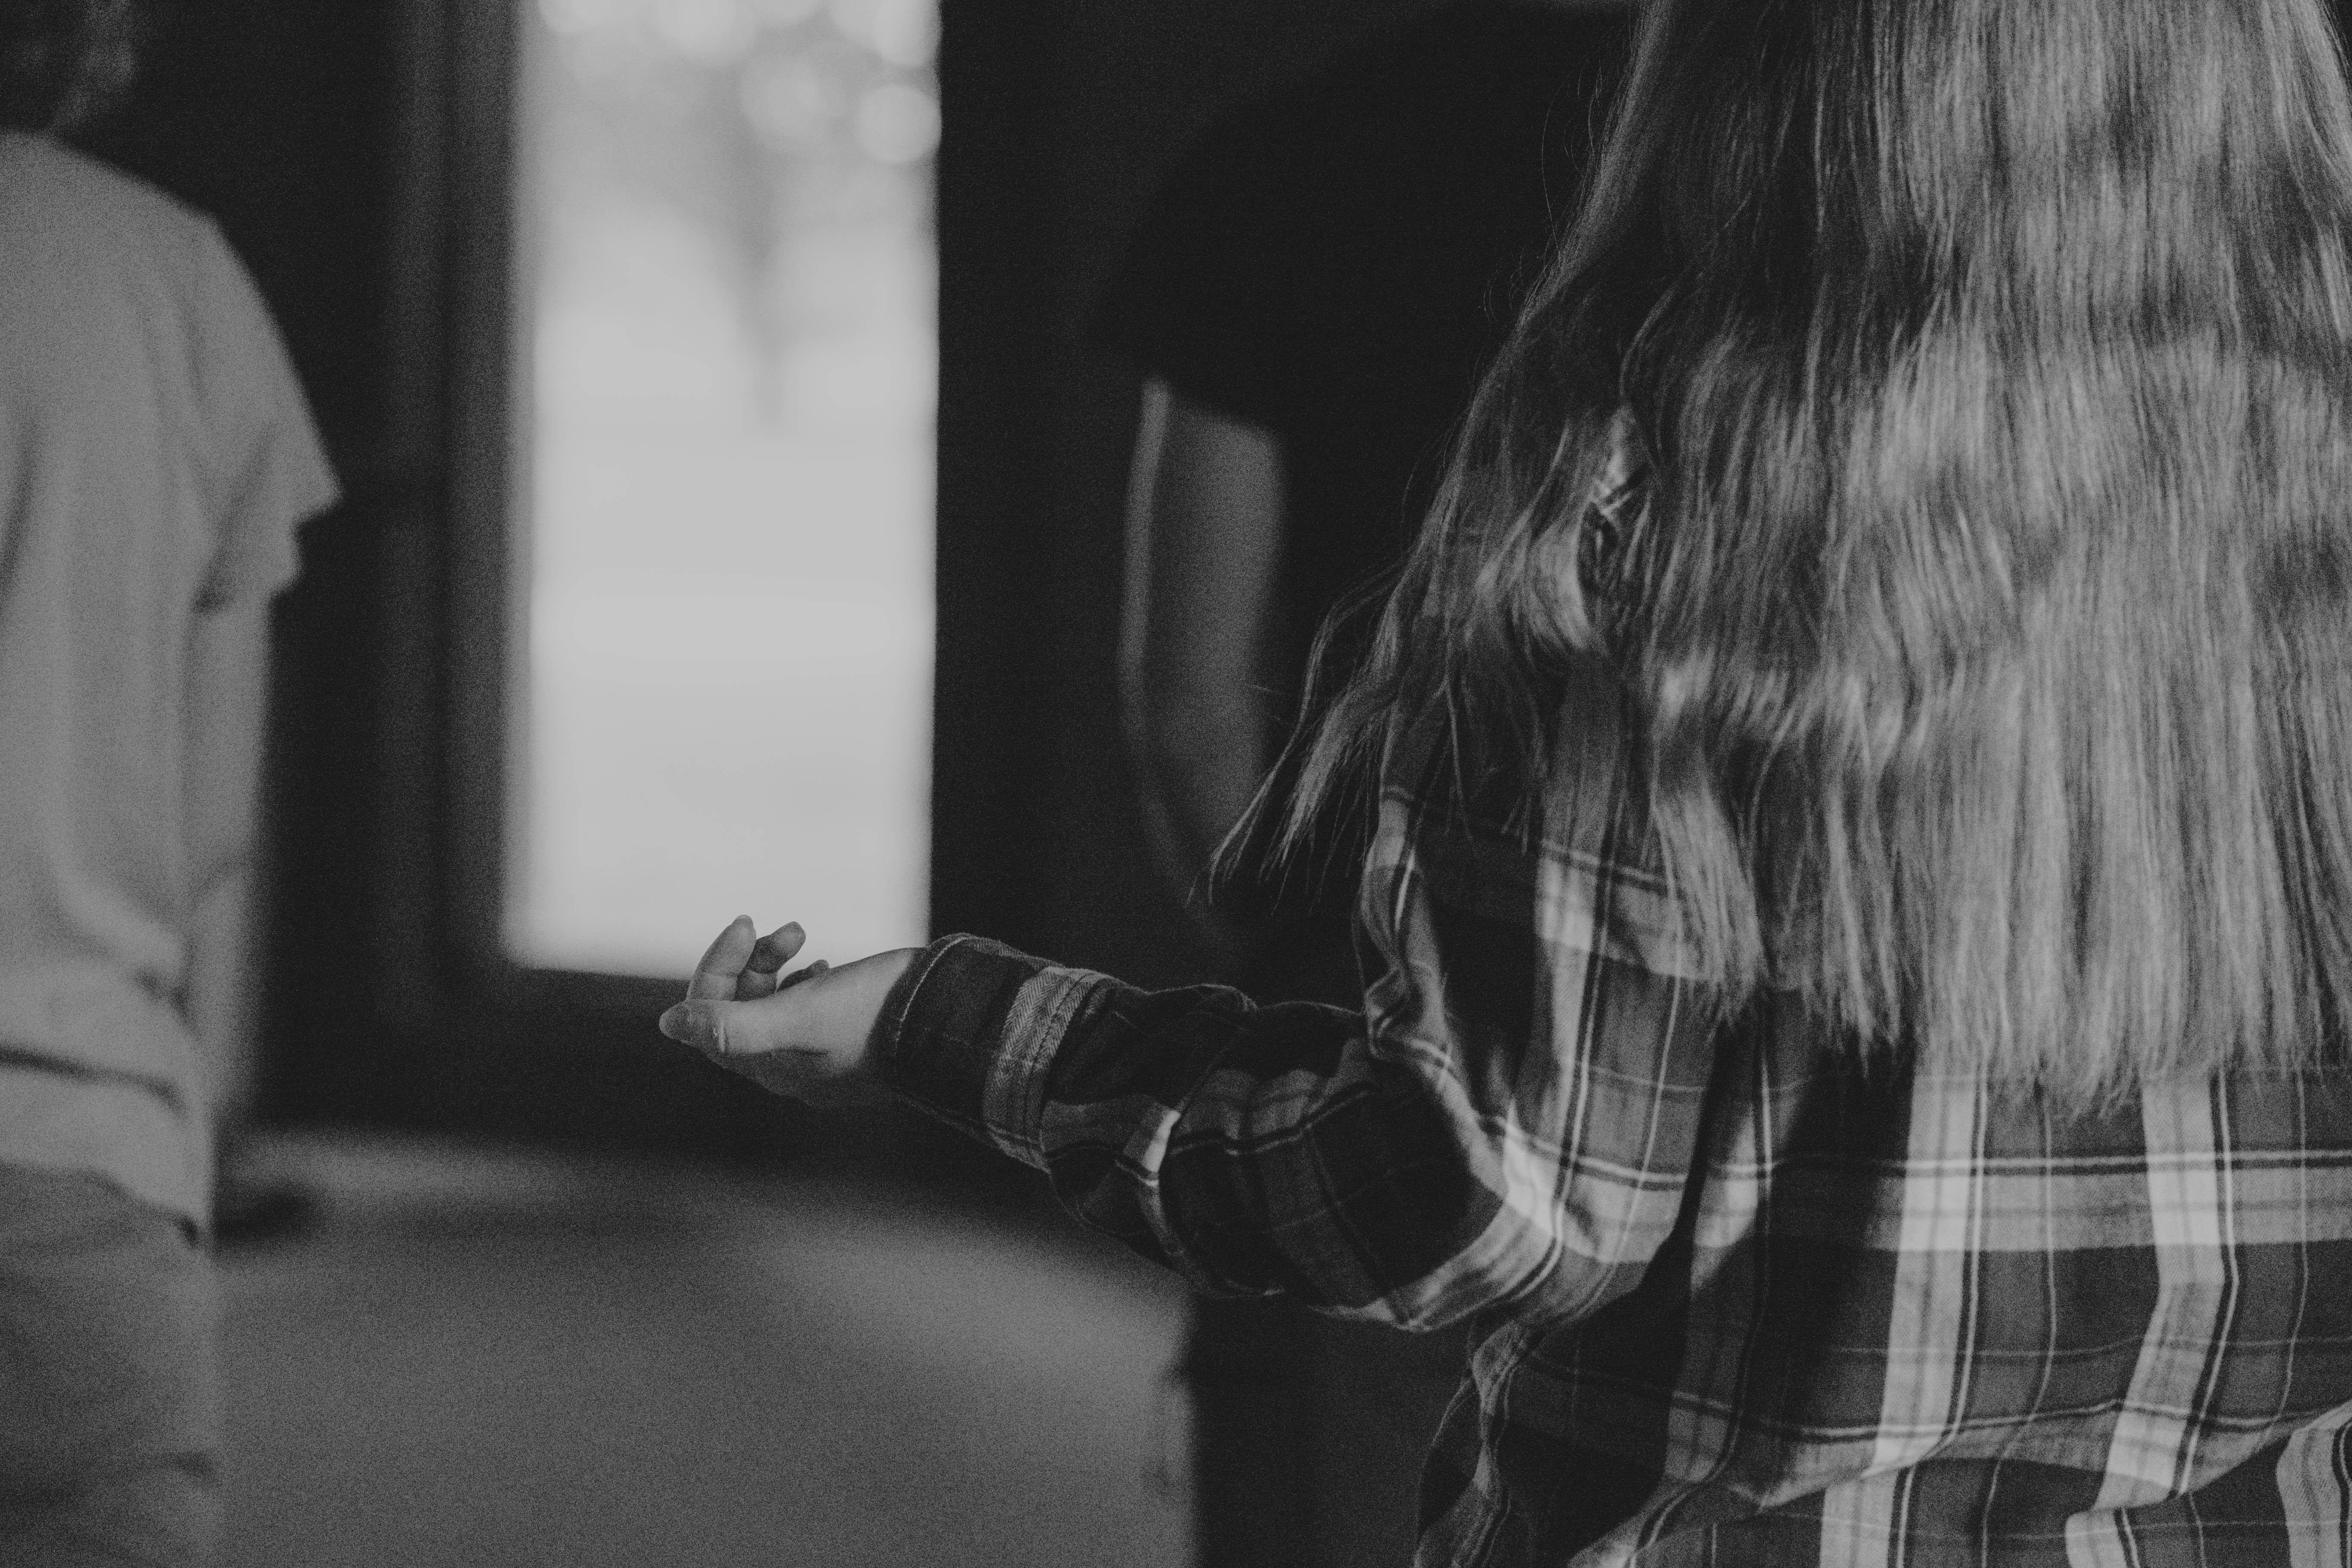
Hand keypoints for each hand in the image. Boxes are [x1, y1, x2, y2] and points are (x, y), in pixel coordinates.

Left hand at [656, 917, 916, 1108]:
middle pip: (739, 1010)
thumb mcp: (800, 1016)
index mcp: (771, 1065)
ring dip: (776, 965)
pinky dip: (802, 980)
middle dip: (752, 962)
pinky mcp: (847, 1039)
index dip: (719, 967)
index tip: (747, 923)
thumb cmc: (875, 1017)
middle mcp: (789, 1066)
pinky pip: (804, 1009)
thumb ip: (732, 1026)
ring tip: (804, 935)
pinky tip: (822, 964)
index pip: (710, 1017)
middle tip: (791, 929)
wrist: (949, 1023)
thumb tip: (668, 1025)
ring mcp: (819, 1055)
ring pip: (772, 1005)